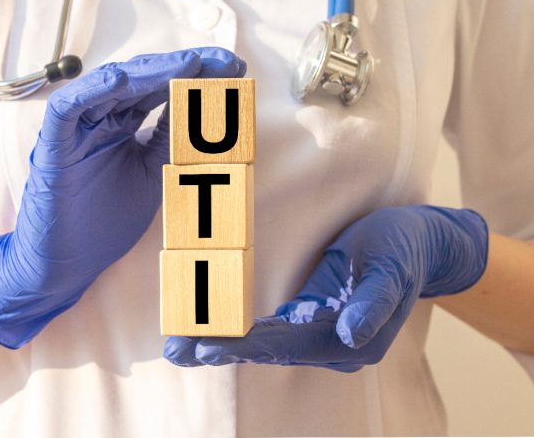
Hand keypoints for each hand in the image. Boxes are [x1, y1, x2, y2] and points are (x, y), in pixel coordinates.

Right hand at [0, 47, 246, 348]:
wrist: (68, 262)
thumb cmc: (106, 221)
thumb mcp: (152, 174)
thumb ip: (170, 139)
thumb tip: (201, 106)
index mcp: (122, 126)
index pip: (160, 90)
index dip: (195, 77)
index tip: (234, 70)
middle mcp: (99, 120)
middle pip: (140, 80)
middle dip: (183, 67)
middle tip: (224, 61)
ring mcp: (76, 130)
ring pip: (109, 87)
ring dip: (149, 72)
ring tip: (188, 64)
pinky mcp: (53, 145)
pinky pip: (67, 109)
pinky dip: (91, 91)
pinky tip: (122, 80)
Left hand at [164, 205, 487, 371]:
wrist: (420, 245)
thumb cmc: (401, 249)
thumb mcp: (391, 267)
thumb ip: (373, 304)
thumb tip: (351, 337)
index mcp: (350, 338)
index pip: (285, 343)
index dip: (243, 344)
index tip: (205, 346)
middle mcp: (332, 343)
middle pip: (268, 349)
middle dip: (220, 349)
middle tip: (176, 350)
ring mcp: (322, 334)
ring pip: (266, 344)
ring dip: (223, 344)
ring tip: (181, 346)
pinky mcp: (315, 319)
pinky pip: (273, 331)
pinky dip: (240, 334)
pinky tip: (213, 333)